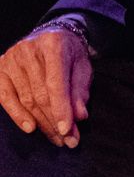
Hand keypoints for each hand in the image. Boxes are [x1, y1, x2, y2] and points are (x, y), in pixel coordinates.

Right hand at [0, 27, 92, 146]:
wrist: (52, 36)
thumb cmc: (69, 54)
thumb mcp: (82, 67)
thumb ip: (80, 90)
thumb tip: (79, 117)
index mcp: (54, 44)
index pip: (56, 83)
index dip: (61, 108)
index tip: (67, 130)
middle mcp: (29, 50)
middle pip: (40, 95)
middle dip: (54, 121)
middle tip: (68, 140)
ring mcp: (11, 59)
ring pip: (26, 99)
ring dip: (41, 123)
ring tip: (56, 139)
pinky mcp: (0, 69)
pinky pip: (5, 98)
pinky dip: (17, 115)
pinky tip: (30, 128)